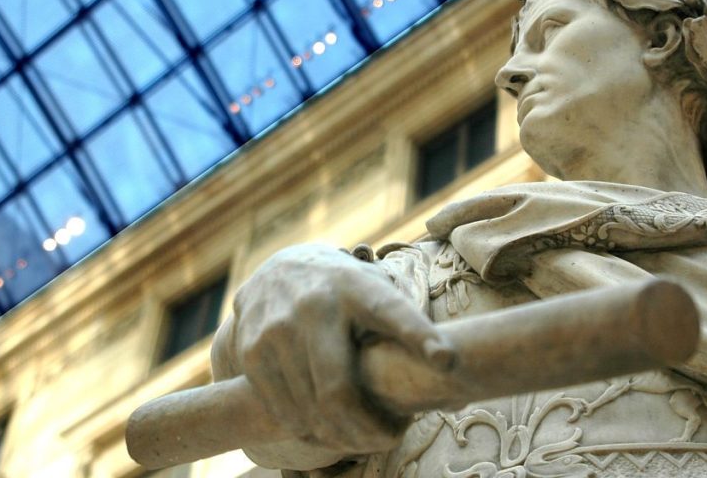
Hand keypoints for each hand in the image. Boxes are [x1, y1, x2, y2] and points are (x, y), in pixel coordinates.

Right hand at [226, 244, 451, 454]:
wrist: (279, 267)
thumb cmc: (346, 292)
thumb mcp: (375, 290)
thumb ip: (405, 325)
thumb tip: (455, 375)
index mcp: (358, 287)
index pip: (393, 311)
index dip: (420, 336)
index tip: (448, 360)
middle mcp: (315, 304)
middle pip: (340, 391)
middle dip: (368, 431)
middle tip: (389, 439)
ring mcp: (277, 327)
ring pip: (311, 410)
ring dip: (341, 437)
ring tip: (361, 436)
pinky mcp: (251, 349)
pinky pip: (284, 412)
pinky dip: (308, 432)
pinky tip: (325, 429)